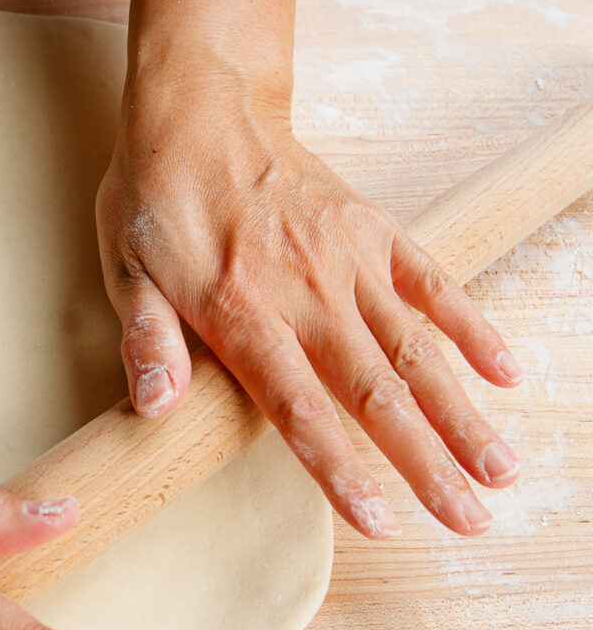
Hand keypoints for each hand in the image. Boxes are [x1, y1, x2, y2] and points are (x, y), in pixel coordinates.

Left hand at [96, 88, 521, 538]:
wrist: (201, 108)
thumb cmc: (156, 198)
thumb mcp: (126, 271)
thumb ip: (147, 339)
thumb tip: (154, 410)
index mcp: (239, 312)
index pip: (298, 409)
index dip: (341, 470)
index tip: (383, 521)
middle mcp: (304, 291)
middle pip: (374, 391)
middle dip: (427, 462)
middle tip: (472, 519)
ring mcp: (345, 257)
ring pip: (413, 347)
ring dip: (460, 411)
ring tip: (500, 467)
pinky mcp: (370, 227)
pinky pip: (430, 280)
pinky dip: (468, 325)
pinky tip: (502, 370)